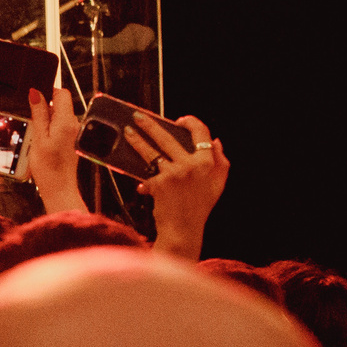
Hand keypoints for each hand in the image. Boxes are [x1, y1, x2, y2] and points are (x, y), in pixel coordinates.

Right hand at [26, 87, 84, 213]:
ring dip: (47, 120)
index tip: (35, 100)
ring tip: (39, 137)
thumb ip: (38, 113)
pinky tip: (45, 142)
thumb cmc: (49, 168)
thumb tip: (35, 93)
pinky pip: (60, 126)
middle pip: (60, 104)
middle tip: (35, 125)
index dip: (48, 92)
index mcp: (66, 121)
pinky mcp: (72, 139)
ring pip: (59, 115)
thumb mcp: (38, 137)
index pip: (62, 93)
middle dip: (45, 108)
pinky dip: (51, 129)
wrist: (58, 188)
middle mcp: (74, 124)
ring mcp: (74, 132)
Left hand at [134, 113, 227, 260]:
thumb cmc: (199, 208)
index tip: (180, 120)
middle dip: (150, 124)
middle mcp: (192, 166)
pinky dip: (137, 170)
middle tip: (139, 116)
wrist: (183, 230)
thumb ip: (220, 161)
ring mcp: (175, 174)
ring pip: (151, 150)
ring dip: (137, 139)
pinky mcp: (160, 183)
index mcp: (209, 164)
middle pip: (168, 138)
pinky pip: (146, 171)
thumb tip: (216, 141)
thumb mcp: (217, 184)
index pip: (202, 134)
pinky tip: (126, 164)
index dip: (191, 122)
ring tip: (128, 131)